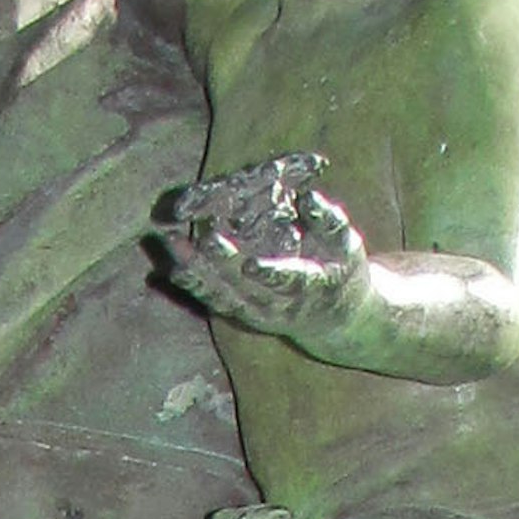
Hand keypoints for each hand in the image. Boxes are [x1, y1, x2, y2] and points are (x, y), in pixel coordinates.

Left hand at [155, 152, 375, 358]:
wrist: (335, 322)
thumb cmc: (343, 274)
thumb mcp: (348, 246)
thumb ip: (330, 221)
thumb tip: (308, 196)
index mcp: (310, 289)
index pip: (289, 283)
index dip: (270, 275)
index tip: (251, 263)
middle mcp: (279, 307)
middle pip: (246, 288)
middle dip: (224, 265)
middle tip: (205, 238)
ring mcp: (257, 313)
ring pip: (222, 296)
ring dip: (195, 272)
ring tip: (171, 243)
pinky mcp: (241, 313)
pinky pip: (212, 300)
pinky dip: (191, 284)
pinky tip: (169, 263)